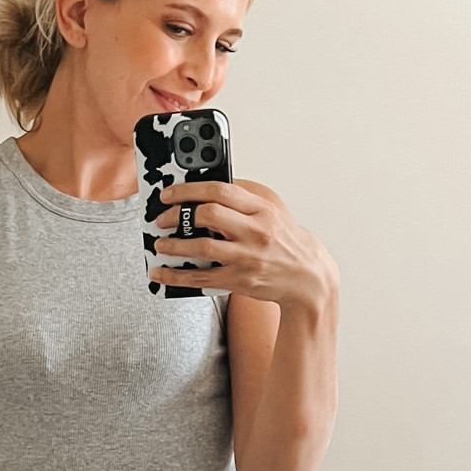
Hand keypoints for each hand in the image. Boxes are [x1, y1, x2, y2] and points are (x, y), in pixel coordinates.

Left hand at [153, 178, 337, 317]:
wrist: (310, 279)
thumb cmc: (288, 245)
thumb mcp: (272, 216)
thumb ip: (243, 205)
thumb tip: (206, 196)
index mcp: (262, 210)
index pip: (220, 190)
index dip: (189, 189)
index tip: (169, 193)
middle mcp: (255, 231)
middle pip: (208, 214)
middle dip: (177, 215)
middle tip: (162, 218)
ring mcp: (247, 257)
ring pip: (201, 247)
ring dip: (173, 245)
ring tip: (160, 244)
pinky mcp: (240, 280)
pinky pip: (201, 278)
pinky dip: (176, 276)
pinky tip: (162, 273)